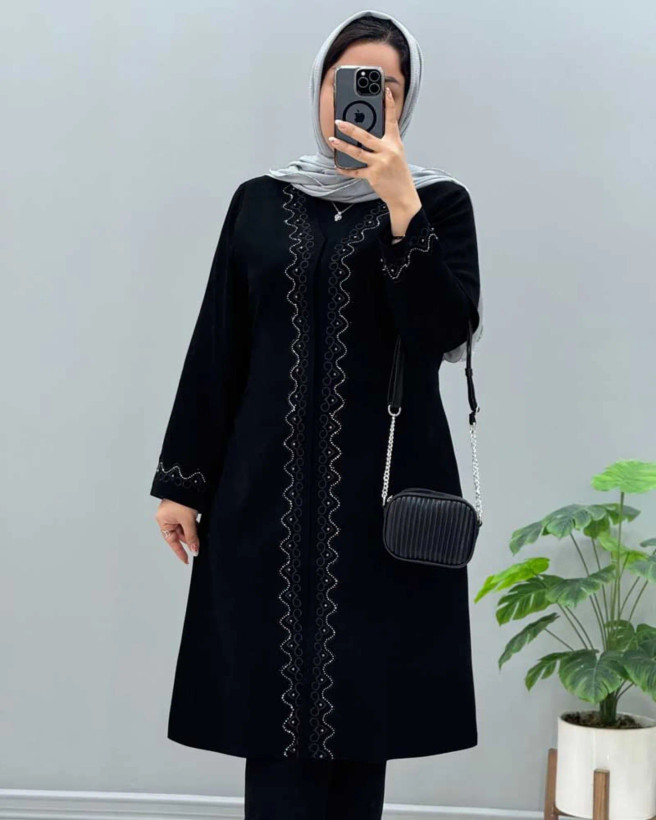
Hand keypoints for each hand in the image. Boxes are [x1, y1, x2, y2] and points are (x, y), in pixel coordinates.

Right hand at [155, 499, 199, 563]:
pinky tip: (199, 527)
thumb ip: (191, 537)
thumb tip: (194, 550)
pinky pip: (187, 522)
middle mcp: (167, 518)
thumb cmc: (183, 499)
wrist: (188, 483)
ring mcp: (174, 514)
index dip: (180, 551)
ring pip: (184, 528)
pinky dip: (193, 526)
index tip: (186, 560)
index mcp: (163, 521)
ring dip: (192, 533)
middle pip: (179, 535)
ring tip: (199, 535)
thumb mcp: (188, 521)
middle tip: (198, 546)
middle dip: (189, 540)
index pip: (172, 541)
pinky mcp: (182, 510)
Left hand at [328, 86, 420, 212]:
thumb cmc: (399, 174)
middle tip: (338, 122)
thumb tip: (364, 137)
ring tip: (332, 140)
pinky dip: (345, 169)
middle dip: (350, 128)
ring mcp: (380, 163)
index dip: (389, 105)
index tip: (386, 91)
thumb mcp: (396, 154)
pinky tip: (338, 165)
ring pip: (357, 152)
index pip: (392, 120)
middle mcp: (388, 151)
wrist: (403, 195)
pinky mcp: (373, 176)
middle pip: (366, 136)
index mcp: (395, 143)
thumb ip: (384, 144)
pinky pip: (355, 171)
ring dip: (342, 146)